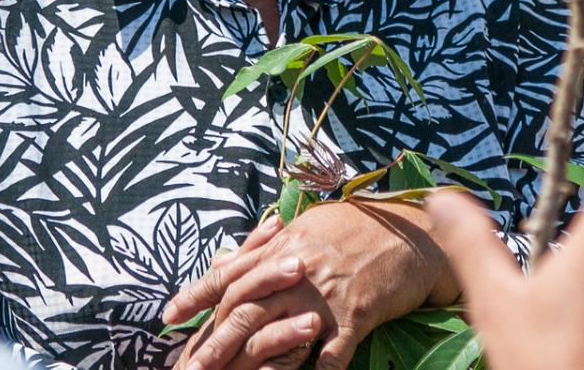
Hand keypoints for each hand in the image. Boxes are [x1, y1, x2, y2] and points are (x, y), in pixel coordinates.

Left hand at [165, 197, 457, 369]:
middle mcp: (298, 271)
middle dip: (214, 342)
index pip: (230, 273)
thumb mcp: (309, 227)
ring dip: (252, 365)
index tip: (168, 317)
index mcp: (285, 246)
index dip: (196, 295)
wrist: (414, 233)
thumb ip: (266, 247)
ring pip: (280, 334)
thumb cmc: (361, 228)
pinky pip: (330, 354)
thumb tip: (226, 259)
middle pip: (245, 309)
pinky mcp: (356, 316)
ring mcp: (326, 296)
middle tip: (191, 369)